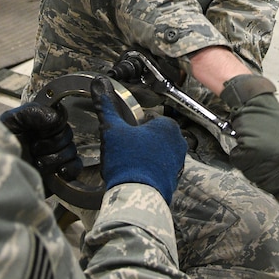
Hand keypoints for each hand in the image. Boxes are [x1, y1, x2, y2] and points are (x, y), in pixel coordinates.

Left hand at [1, 103, 82, 189]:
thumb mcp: (10, 122)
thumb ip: (32, 112)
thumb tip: (56, 117)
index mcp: (39, 123)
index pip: (61, 117)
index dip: (53, 124)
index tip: (40, 131)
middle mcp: (48, 138)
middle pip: (67, 135)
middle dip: (50, 144)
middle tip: (34, 148)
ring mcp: (55, 156)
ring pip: (71, 151)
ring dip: (54, 158)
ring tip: (37, 163)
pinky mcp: (59, 173)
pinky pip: (76, 166)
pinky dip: (70, 168)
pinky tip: (58, 171)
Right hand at [91, 77, 185, 204]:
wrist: (137, 195)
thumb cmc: (128, 162)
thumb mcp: (112, 129)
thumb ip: (106, 106)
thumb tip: (99, 84)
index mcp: (167, 126)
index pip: (146, 120)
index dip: (131, 128)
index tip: (123, 137)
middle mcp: (178, 142)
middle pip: (153, 136)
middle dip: (139, 142)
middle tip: (125, 151)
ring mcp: (178, 161)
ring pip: (156, 153)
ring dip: (144, 156)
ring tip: (129, 164)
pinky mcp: (175, 178)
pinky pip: (159, 169)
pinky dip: (149, 171)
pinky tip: (136, 175)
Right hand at [221, 74, 278, 208]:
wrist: (257, 102)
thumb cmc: (273, 126)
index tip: (277, 190)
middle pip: (270, 189)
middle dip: (262, 177)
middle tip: (263, 156)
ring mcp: (273, 156)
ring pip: (254, 177)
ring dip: (250, 166)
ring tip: (256, 147)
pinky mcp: (253, 149)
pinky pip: (241, 164)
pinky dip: (239, 156)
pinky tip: (246, 141)